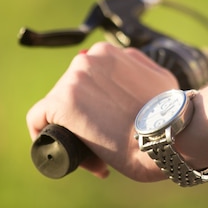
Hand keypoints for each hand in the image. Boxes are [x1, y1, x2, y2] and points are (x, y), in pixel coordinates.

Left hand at [26, 42, 178, 180]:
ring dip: (70, 129)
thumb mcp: (159, 78)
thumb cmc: (170, 114)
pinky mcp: (61, 102)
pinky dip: (43, 135)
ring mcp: (72, 80)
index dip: (94, 104)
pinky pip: (38, 119)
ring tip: (93, 154)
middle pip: (71, 93)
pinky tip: (57, 149)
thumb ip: (138, 69)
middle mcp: (87, 60)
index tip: (107, 124)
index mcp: (108, 53)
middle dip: (84, 117)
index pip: (87, 79)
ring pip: (56, 107)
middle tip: (103, 143)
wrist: (169, 134)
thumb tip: (125, 78)